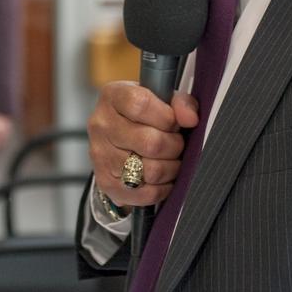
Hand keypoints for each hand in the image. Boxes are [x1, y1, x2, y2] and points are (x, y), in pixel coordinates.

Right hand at [87, 81, 198, 208]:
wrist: (117, 136)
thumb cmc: (143, 114)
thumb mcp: (160, 98)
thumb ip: (180, 102)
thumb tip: (191, 118)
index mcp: (113, 97)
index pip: (141, 105)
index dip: (167, 117)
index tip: (174, 122)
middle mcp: (101, 125)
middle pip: (150, 142)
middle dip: (174, 146)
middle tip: (176, 144)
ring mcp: (100, 155)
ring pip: (150, 171)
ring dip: (170, 168)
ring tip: (171, 160)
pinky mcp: (105, 183)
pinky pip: (145, 194)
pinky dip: (162, 189)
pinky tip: (163, 178)